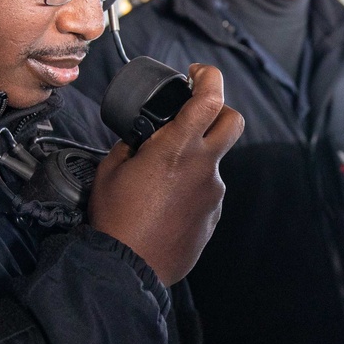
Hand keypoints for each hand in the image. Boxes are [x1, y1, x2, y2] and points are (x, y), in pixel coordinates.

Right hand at [89, 63, 243, 285]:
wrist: (127, 268)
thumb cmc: (115, 220)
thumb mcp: (110, 171)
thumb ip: (130, 146)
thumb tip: (140, 139)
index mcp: (177, 149)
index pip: (210, 98)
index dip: (209, 77)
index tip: (197, 74)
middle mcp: (204, 168)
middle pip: (233, 121)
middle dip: (218, 109)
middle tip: (194, 114)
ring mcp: (212, 194)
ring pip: (214, 161)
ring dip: (196, 158)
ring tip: (161, 178)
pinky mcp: (212, 217)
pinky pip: (206, 191)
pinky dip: (191, 188)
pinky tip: (165, 203)